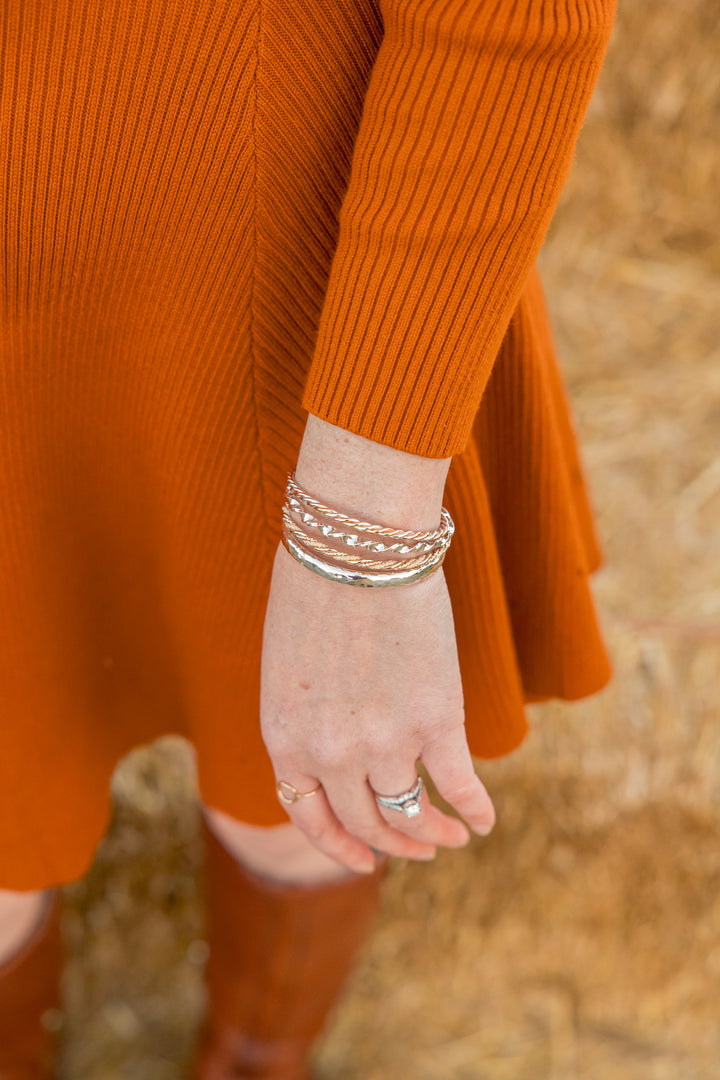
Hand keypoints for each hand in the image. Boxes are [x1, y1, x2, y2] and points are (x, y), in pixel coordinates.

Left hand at [259, 536, 495, 874]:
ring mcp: (384, 744)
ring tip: (451, 837)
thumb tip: (332, 734)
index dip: (337, 843)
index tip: (361, 857)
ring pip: (411, 813)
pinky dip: (475, 809)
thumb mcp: (287, 661)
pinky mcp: (436, 722)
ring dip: (433, 833)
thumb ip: (306, 710)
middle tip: (417, 849)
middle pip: (365, 822)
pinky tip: (485, 820)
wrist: (357, 544)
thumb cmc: (315, 582)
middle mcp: (330, 754)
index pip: (308, 814)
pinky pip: (460, 785)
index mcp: (284, 736)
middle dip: (391, 844)